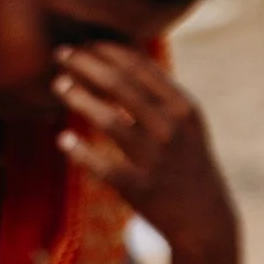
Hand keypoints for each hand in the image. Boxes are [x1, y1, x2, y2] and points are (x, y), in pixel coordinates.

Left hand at [55, 45, 240, 260]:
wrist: (205, 219)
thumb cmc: (188, 165)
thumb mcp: (186, 125)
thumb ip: (159, 94)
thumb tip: (121, 58)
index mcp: (184, 108)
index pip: (140, 66)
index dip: (106, 49)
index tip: (84, 43)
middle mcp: (172, 129)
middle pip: (119, 83)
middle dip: (85, 63)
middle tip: (61, 54)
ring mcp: (157, 159)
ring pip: (108, 120)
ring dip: (78, 98)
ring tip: (58, 85)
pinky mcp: (141, 188)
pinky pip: (103, 166)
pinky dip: (80, 151)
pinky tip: (63, 139)